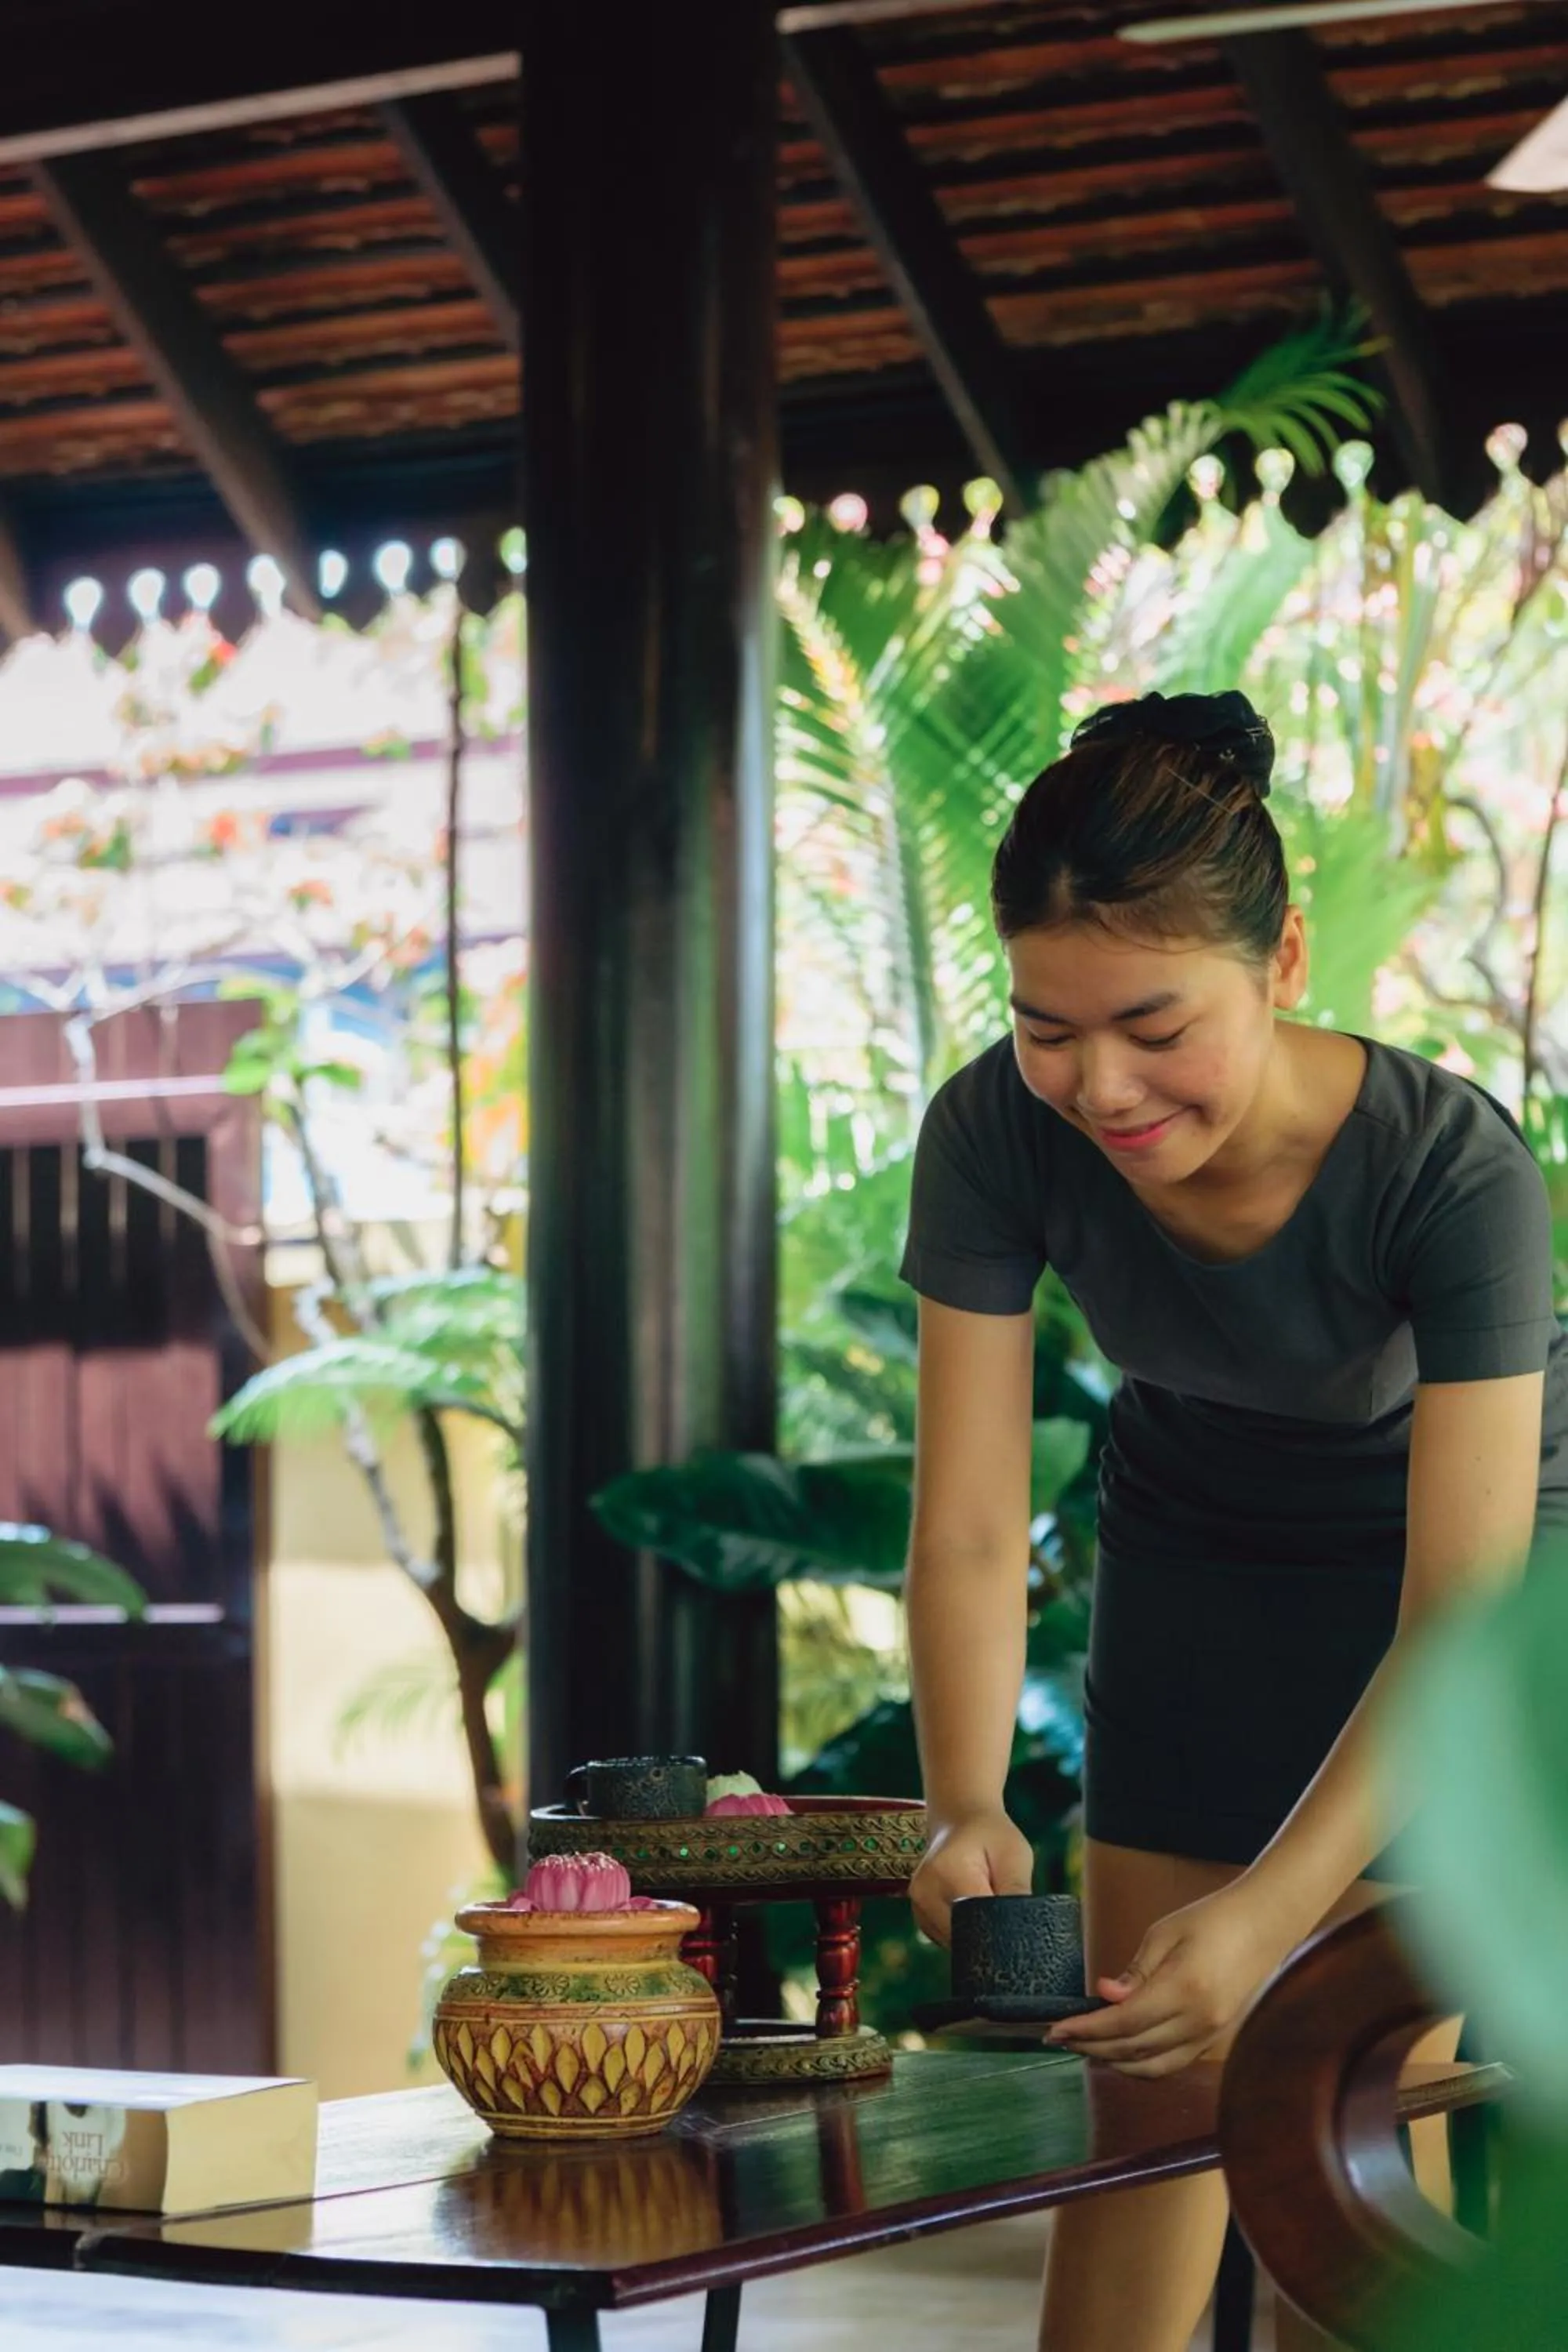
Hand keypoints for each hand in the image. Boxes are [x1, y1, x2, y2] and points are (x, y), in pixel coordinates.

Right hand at [909, 1804, 1033, 1945]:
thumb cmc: (991, 1835)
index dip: (1000, 1929)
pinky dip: (964, 1930)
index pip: (977, 1921)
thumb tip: (1021, 1933)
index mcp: (948, 1872)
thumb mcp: (1014, 1854)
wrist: (960, 1819)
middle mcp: (925, 1891)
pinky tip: (971, 1906)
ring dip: (975, 1932)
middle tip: (1003, 1908)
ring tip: (986, 1900)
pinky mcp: (920, 1916)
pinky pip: (948, 1938)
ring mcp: (918, 1905)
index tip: (1015, 1922)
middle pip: (964, 1937)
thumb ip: (1017, 1892)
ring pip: (955, 1942)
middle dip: (988, 1932)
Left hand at [1044, 1881, 1294, 2077]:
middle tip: (1057, 2039)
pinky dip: (1141, 2064)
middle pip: (1133, 2049)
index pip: (1123, 2023)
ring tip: (1083, 2047)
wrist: (1265, 1925)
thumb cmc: (1213, 1919)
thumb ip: (1135, 1971)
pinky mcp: (1216, 2040)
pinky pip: (1172, 2063)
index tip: (1055, 2028)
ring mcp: (1211, 2036)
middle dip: (1091, 2046)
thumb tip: (1105, 1996)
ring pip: (1153, 2067)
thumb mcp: (1165, 1933)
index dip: (1086, 2029)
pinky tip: (1120, 2052)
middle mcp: (1199, 2022)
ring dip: (1113, 2062)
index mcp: (1184, 1990)